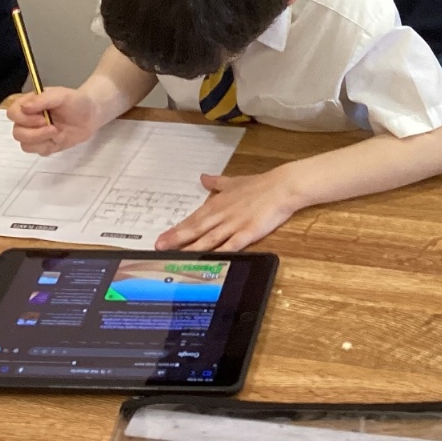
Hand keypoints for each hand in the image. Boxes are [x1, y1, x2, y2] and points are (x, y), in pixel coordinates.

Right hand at [3, 85, 102, 155]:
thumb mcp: (61, 95)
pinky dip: (48, 147)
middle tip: (53, 127)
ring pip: (25, 145)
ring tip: (57, 133)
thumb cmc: (76, 101)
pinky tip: (59, 139)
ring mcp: (36, 134)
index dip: (24, 119)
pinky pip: (37, 152)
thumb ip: (43, 99)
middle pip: (17, 132)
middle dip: (35, 133)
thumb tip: (24, 107)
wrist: (92, 114)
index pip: (12, 113)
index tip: (42, 117)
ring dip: (41, 140)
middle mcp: (29, 120)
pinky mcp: (45, 145)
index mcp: (29, 105)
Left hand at [157, 168, 301, 250]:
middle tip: (159, 248)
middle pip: (195, 229)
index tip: (161, 239)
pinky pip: (231, 246)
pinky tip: (209, 262)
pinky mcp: (248, 233)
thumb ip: (216, 182)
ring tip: (176, 257)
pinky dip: (219, 253)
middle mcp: (222, 214)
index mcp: (218, 203)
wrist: (283, 186)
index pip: (193, 219)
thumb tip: (203, 178)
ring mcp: (234, 224)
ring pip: (208, 239)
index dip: (176, 230)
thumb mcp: (234, 181)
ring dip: (192, 248)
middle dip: (176, 240)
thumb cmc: (260, 185)